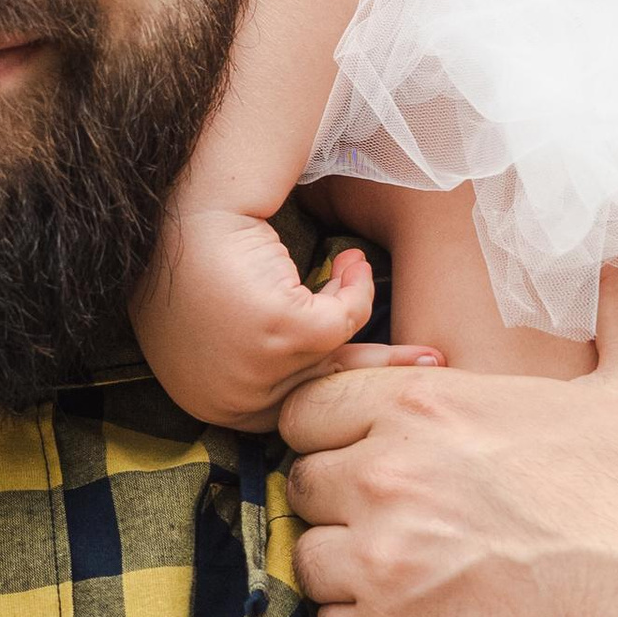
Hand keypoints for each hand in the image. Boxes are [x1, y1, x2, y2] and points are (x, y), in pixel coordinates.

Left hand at [131, 198, 377, 430]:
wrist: (187, 204)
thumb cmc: (198, 257)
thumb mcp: (225, 327)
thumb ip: (266, 362)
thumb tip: (334, 372)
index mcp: (210, 403)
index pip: (289, 412)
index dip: (338, 385)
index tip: (378, 377)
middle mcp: (228, 400)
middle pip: (323, 395)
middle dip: (382, 375)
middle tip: (430, 363)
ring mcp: (253, 369)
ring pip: (339, 353)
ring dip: (354, 306)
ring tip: (357, 268)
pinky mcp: (277, 332)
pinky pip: (344, 322)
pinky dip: (355, 288)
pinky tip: (350, 258)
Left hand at [279, 272, 617, 616]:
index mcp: (427, 406)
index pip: (310, 406)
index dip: (341, 431)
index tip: (384, 456)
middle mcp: (388, 478)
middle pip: (306, 483)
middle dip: (346, 500)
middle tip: (412, 524)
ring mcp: (383, 567)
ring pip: (313, 560)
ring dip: (353, 569)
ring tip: (425, 579)